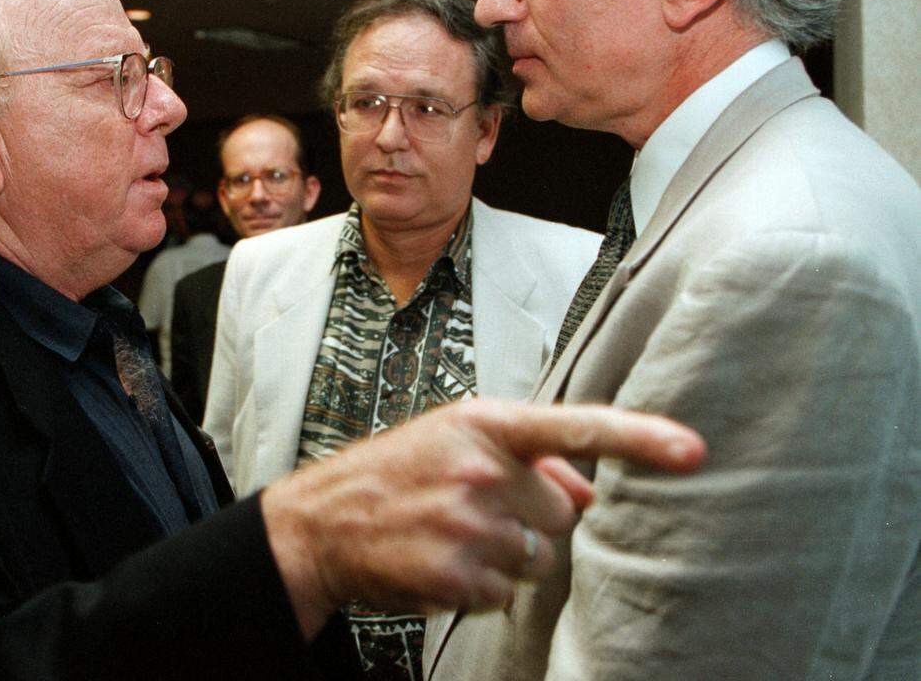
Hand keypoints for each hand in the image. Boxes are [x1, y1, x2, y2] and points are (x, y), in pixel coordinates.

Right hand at [261, 399, 704, 638]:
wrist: (323, 519)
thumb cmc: (396, 472)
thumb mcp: (455, 441)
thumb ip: (530, 460)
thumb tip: (590, 488)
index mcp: (486, 424)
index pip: (578, 427)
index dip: (642, 438)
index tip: (694, 451)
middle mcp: (482, 469)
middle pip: (560, 513)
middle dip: (528, 519)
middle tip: (472, 509)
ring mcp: (470, 524)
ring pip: (536, 559)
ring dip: (503, 556)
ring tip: (449, 534)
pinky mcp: (459, 575)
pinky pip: (506, 593)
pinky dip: (480, 586)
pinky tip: (441, 561)